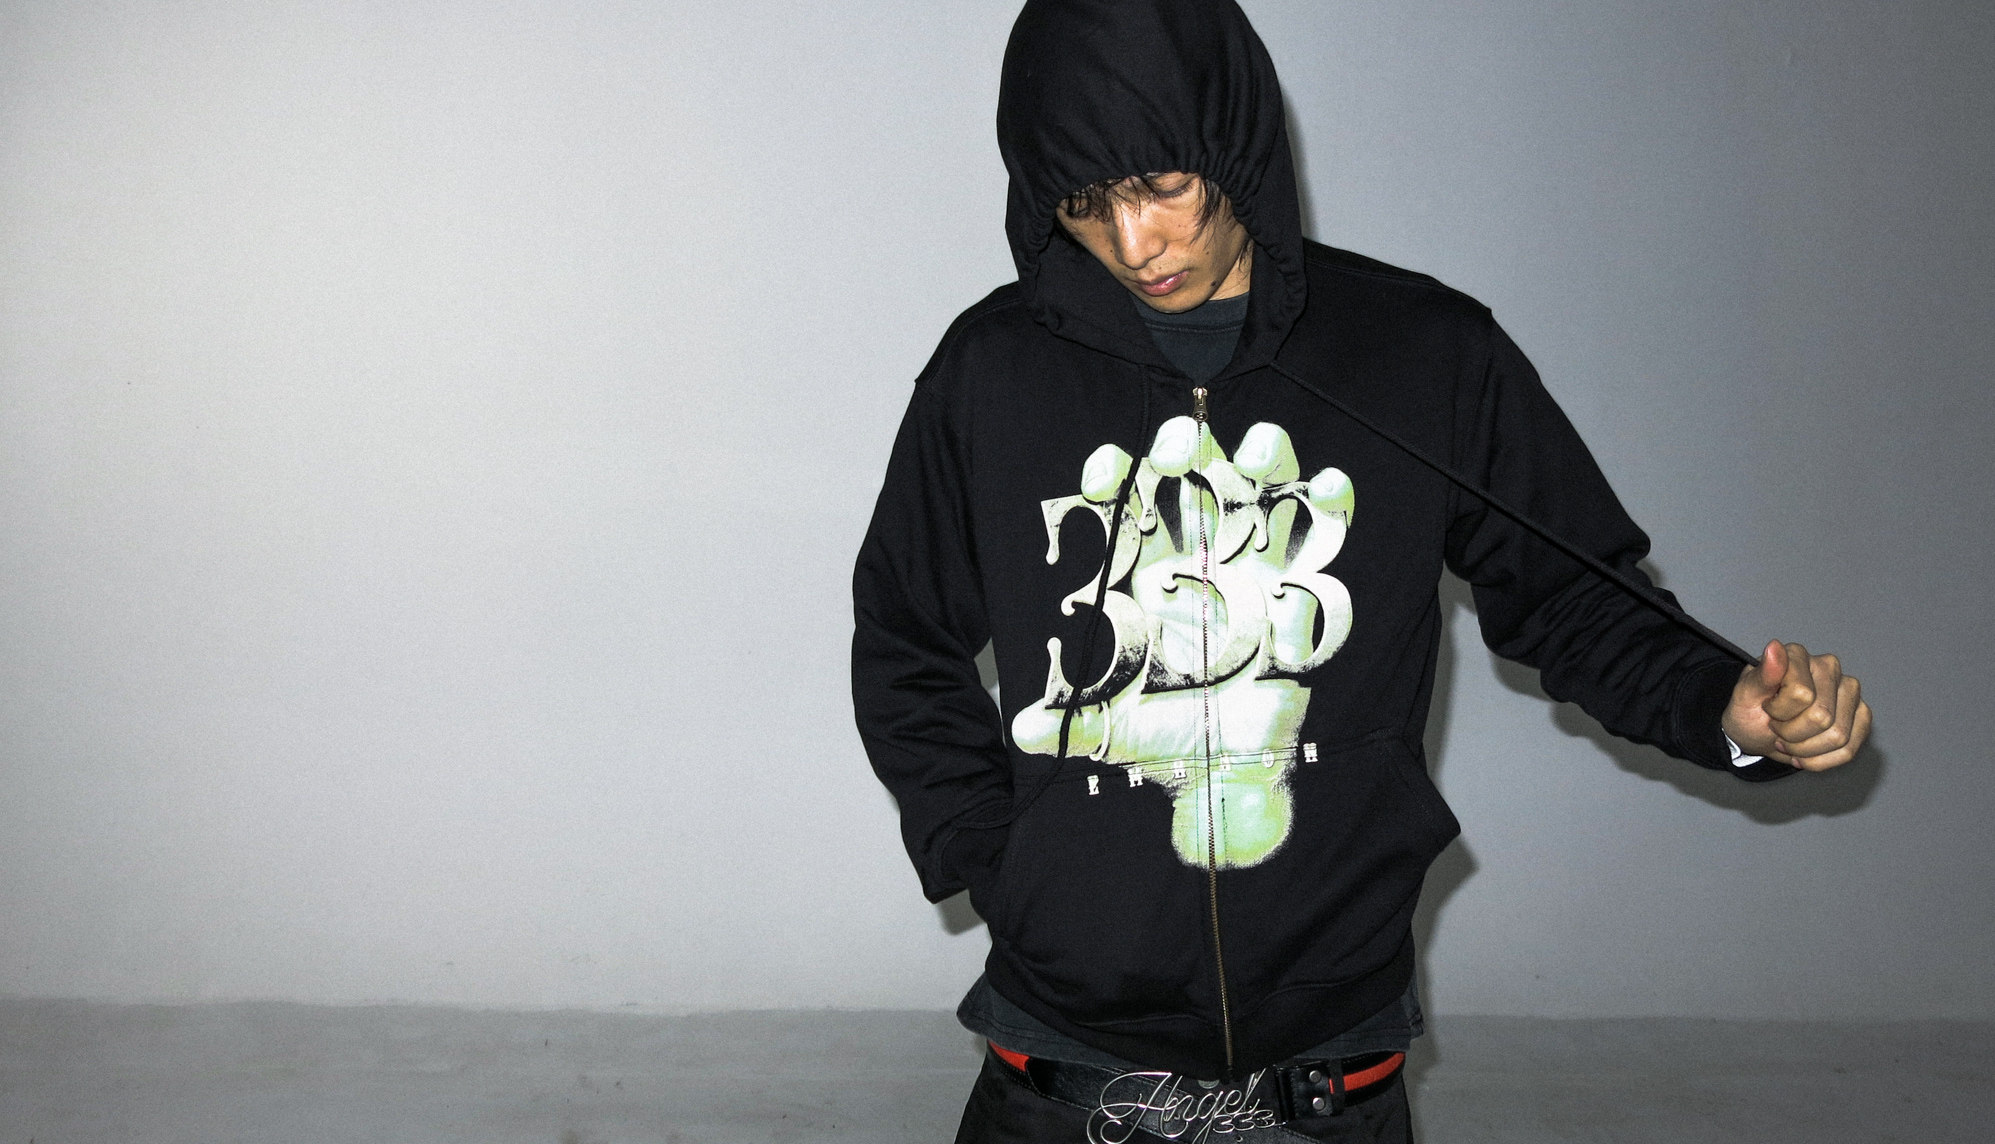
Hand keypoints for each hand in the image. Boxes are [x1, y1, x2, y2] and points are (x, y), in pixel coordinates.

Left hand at [1722, 640, 1871, 770]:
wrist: (1756, 731)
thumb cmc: (1750, 710)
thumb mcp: (1745, 696)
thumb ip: (1762, 675)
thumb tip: (1775, 647)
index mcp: (1798, 655)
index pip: (1801, 694)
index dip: (1779, 712)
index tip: (1767, 708)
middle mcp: (1829, 667)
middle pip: (1821, 717)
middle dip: (1792, 734)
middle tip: (1777, 728)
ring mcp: (1849, 690)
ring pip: (1838, 736)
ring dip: (1806, 749)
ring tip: (1790, 739)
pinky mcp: (1861, 714)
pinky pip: (1849, 749)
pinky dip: (1822, 760)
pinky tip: (1805, 752)